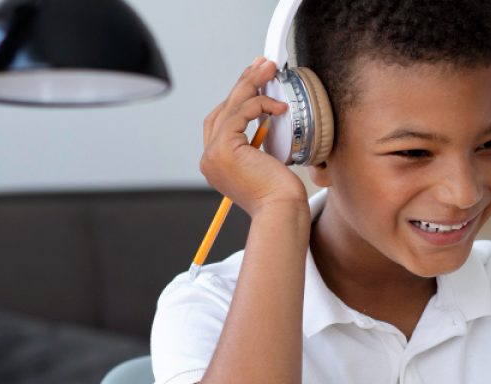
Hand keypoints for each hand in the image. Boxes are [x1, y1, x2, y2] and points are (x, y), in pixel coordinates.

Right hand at [200, 57, 306, 218]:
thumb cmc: (281, 195)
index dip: (239, 97)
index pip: (223, 121)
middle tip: (262, 64)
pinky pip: (240, 114)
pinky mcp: (223, 150)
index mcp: (217, 163)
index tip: (258, 80)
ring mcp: (212, 155)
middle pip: (223, 109)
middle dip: (244, 83)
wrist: (282, 213)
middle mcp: (209, 159)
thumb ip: (257, 145)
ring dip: (251, 84)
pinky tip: (278, 106)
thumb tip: (268, 119)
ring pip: (230, 107)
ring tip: (269, 69)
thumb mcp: (266, 164)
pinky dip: (260, 105)